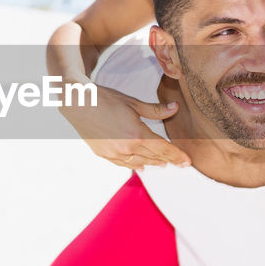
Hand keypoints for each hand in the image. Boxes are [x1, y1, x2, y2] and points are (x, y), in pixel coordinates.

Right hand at [61, 83, 190, 169]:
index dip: (177, 156)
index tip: (187, 162)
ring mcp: (114, 153)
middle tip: (179, 164)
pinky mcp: (104, 154)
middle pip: (153, 157)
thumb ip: (155, 110)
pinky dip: (134, 165)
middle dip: (168, 160)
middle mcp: (127, 148)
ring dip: (152, 163)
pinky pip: (123, 164)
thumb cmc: (104, 99)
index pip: (163, 149)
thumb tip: (174, 109)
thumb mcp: (133, 103)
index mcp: (137, 134)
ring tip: (162, 164)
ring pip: (139, 163)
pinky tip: (139, 166)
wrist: (77, 103)